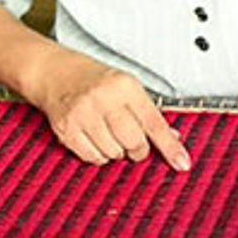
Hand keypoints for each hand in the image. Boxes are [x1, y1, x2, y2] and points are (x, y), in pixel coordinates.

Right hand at [28, 51, 190, 171]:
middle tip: (133, 142)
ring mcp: (83, 114)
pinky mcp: (67, 129)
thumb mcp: (127, 87)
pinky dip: (98, 155)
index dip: (170, 147)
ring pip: (113, 153)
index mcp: (124, 86)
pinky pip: (92, 158)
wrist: (55, 74)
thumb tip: (173, 139)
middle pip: (134, 142)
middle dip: (138, 149)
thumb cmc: (95, 80)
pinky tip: (95, 139)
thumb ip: (149, 113)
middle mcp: (104, 98)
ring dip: (116, 151)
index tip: (182, 163)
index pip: (154, 122)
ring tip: (109, 134)